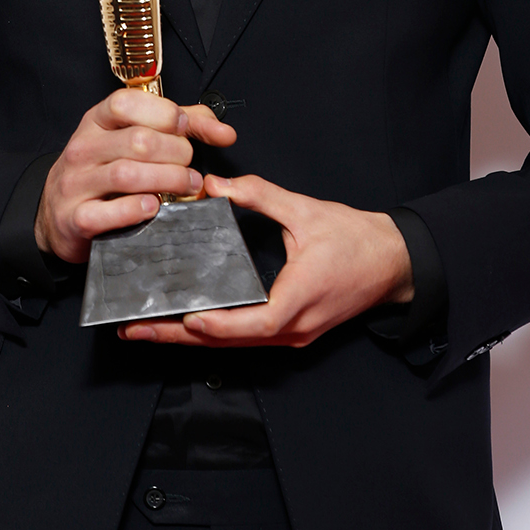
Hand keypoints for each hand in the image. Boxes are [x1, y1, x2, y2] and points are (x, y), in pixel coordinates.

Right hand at [34, 91, 235, 263]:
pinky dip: (138, 210)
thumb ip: (178, 126)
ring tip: (187, 186)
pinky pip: (109, 213)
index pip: (128, 104)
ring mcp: (76, 183)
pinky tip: (155, 208)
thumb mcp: (131, 137)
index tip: (185, 128)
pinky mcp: (76, 218)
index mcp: (97, 121)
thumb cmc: (103, 169)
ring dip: (168, 180)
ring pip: (128, 175)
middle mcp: (84, 148)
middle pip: (137, 141)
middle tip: (190, 165)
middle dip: (176, 153)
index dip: (165, 114)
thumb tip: (223, 131)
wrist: (57, 212)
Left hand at [119, 173, 413, 346]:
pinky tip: (189, 321)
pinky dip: (216, 332)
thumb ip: (259, 196)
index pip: (251, 324)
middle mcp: (293, 329)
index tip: (184, 319)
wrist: (394, 262)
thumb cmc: (356, 238)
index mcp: (297, 300)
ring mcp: (293, 335)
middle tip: (135, 330)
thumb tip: (217, 184)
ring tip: (149, 327)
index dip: (215, 324)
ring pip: (235, 344)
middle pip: (229, 342)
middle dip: (179, 336)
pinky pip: (247, 338)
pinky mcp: (293, 330)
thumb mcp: (306, 211)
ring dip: (192, 338)